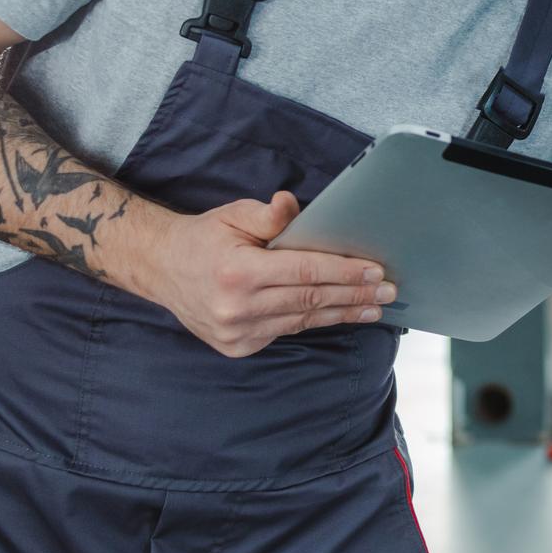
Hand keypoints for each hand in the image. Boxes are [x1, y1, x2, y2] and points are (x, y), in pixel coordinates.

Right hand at [137, 192, 393, 357]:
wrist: (161, 269)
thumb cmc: (204, 238)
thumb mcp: (233, 215)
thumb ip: (268, 215)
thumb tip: (294, 205)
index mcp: (237, 272)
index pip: (305, 272)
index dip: (344, 272)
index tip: (376, 271)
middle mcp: (236, 308)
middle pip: (310, 300)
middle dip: (355, 295)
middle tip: (389, 291)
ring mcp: (236, 332)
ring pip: (303, 321)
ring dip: (343, 313)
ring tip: (375, 307)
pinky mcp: (238, 346)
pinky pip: (286, 331)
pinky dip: (315, 322)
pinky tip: (340, 315)